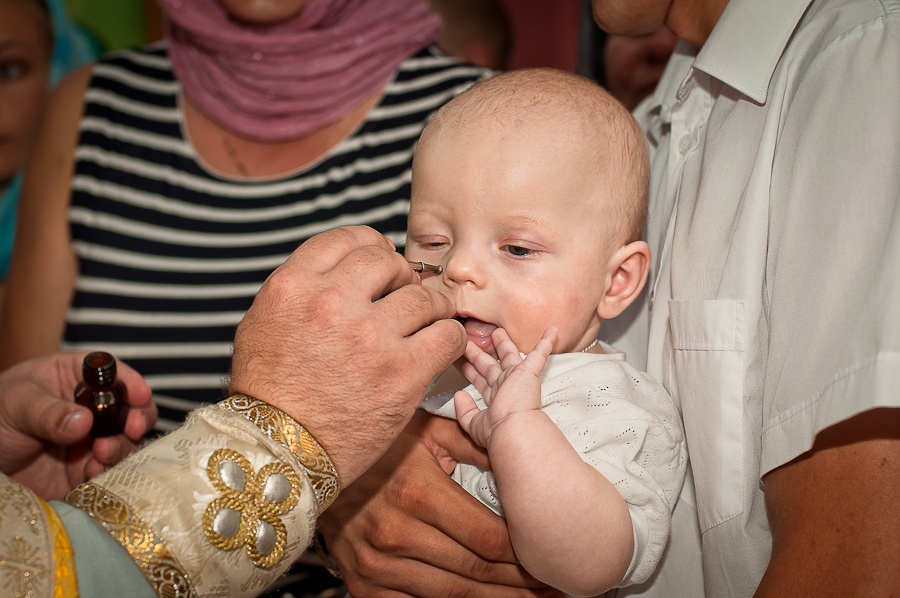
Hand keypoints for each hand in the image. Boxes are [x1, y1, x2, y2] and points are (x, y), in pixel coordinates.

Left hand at [0, 352, 155, 499]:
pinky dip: (109, 471)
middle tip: (132, 429)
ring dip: (122, 447)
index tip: (140, 396)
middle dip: (138, 418)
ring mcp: (91, 439)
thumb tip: (83, 422)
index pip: (113, 373)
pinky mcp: (86, 469)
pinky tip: (93, 472)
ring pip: (126, 441)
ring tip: (103, 453)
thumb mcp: (15, 404)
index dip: (132, 382)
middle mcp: (91, 408)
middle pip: (131, 408)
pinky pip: (110, 470)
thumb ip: (48, 412)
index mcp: (76, 378)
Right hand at [229, 226, 466, 485]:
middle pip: (388, 260)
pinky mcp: (402, 371)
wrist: (277, 454)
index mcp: (293, 286)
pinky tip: (439, 347)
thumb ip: (303, 287)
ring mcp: (370, 336)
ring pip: (425, 296)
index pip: (347, 238)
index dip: (371, 246)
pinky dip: (449, 338)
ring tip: (427, 324)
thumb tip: (347, 267)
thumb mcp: (263, 323)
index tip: (381, 263)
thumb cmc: (270, 394)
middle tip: (404, 296)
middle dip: (401, 276)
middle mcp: (331, 302)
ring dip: (431, 308)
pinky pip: (447, 334)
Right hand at [318, 410, 560, 597]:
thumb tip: (520, 457)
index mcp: (418, 492)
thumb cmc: (376, 443)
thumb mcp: (428, 431)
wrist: (308, 462)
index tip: (548, 557)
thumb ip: (477, 444)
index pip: (488, 537)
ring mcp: (376, 563)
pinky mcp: (362, 581)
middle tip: (551, 590)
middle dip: (520, 583)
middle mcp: (396, 533)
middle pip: (476, 571)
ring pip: (451, 595)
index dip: (525, 554)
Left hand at [455, 327, 556, 447]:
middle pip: (491, 366)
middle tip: (472, 341)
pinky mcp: (529, 373)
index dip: (472, 373)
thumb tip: (459, 394)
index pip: (481, 382)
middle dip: (481, 354)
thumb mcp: (474, 423)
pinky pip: (538, 354)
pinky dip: (545, 343)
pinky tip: (551, 332)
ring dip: (503, 343)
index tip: (464, 364)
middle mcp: (504, 387)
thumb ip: (464, 409)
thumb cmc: (497, 432)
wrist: (514, 430)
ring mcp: (516, 379)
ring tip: (497, 331)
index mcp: (494, 399)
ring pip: (508, 355)